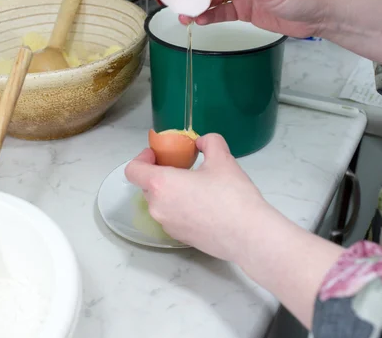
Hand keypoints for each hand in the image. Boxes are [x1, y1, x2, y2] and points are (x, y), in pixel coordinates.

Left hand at [125, 133, 273, 261]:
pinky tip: (205, 205)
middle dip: (160, 174)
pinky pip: (172, 217)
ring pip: (160, 203)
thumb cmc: (231, 195)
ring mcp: (167, 225)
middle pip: (147, 186)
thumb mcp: (222, 159)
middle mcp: (158, 207)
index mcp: (161, 185)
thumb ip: (209, 142)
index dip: (142, 158)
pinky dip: (180, 207)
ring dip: (171, 191)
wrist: (248, 234)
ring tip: (196, 186)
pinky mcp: (179, 238)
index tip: (157, 154)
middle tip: (182, 166)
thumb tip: (202, 142)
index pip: (133, 170)